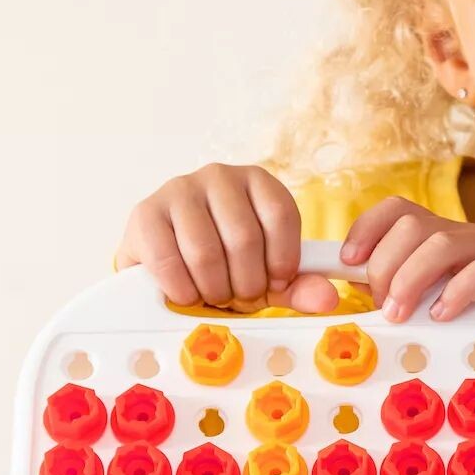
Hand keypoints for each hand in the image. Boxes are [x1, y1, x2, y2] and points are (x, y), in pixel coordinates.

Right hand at [116, 164, 339, 312]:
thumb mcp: (267, 277)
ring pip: (206, 251)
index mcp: (257, 182)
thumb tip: (329, 299)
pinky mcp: (145, 213)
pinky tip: (187, 294)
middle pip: (244, 237)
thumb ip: (299, 286)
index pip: (281, 216)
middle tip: (240, 296)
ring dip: (213, 288)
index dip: (282, 260)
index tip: (275, 283)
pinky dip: (182, 289)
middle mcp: (219, 176)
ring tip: (214, 295)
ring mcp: (179, 190)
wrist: (165, 264)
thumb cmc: (223, 265)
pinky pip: (169, 260)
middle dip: (245, 282)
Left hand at [340, 198, 474, 336]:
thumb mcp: (432, 293)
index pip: (397, 210)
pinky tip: (443, 313)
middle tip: (382, 305)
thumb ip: (397, 284)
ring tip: (401, 313)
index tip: (348, 261)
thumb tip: (355, 282)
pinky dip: (457, 292)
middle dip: (386, 265)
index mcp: (437, 233)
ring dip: (412, 279)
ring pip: (443, 244)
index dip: (367, 229)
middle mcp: (461, 232)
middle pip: (412, 225)